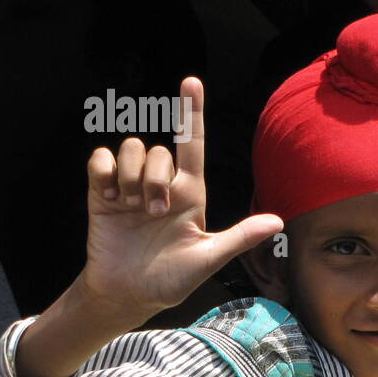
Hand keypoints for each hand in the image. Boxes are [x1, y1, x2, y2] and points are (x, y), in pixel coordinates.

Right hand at [78, 77, 282, 320]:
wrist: (127, 295)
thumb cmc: (171, 279)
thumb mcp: (207, 259)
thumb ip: (239, 238)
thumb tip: (277, 222)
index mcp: (190, 193)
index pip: (192, 144)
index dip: (192, 112)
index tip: (192, 81)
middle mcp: (162, 184)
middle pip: (158, 149)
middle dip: (155, 178)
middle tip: (154, 213)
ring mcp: (131, 186)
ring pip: (130, 148)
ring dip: (132, 178)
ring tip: (134, 209)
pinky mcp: (102, 193)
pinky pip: (100, 160)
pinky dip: (104, 172)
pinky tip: (111, 198)